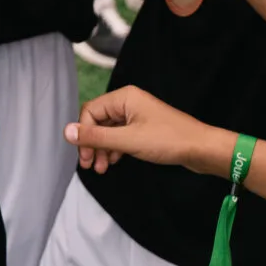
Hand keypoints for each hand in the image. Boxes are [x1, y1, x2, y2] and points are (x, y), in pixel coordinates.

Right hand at [65, 85, 203, 174]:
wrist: (199, 148)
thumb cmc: (167, 139)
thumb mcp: (128, 140)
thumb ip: (96, 137)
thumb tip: (66, 131)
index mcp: (124, 97)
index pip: (91, 111)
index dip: (84, 135)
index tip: (85, 157)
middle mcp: (128, 102)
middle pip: (98, 121)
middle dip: (92, 143)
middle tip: (90, 165)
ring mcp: (136, 115)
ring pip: (109, 130)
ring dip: (102, 149)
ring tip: (102, 169)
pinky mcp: (143, 128)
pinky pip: (120, 136)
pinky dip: (114, 149)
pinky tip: (114, 162)